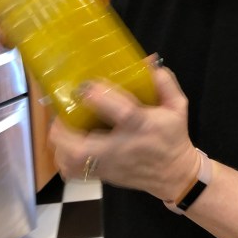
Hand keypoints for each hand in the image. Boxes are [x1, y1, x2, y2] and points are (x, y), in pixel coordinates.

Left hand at [48, 65, 198, 201]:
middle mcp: (122, 148)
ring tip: (63, 125)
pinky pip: (73, 172)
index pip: (122, 113)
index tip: (85, 86)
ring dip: (60, 143)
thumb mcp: (177, 106)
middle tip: (63, 110)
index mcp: (142, 126)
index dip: (100, 98)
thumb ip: (164, 82)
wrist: (174, 174)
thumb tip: (148, 61)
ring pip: (71, 162)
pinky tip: (68, 145)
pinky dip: (63, 159)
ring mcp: (109, 166)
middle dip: (64, 128)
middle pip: (81, 148)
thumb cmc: (173, 135)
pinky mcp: (102, 176)